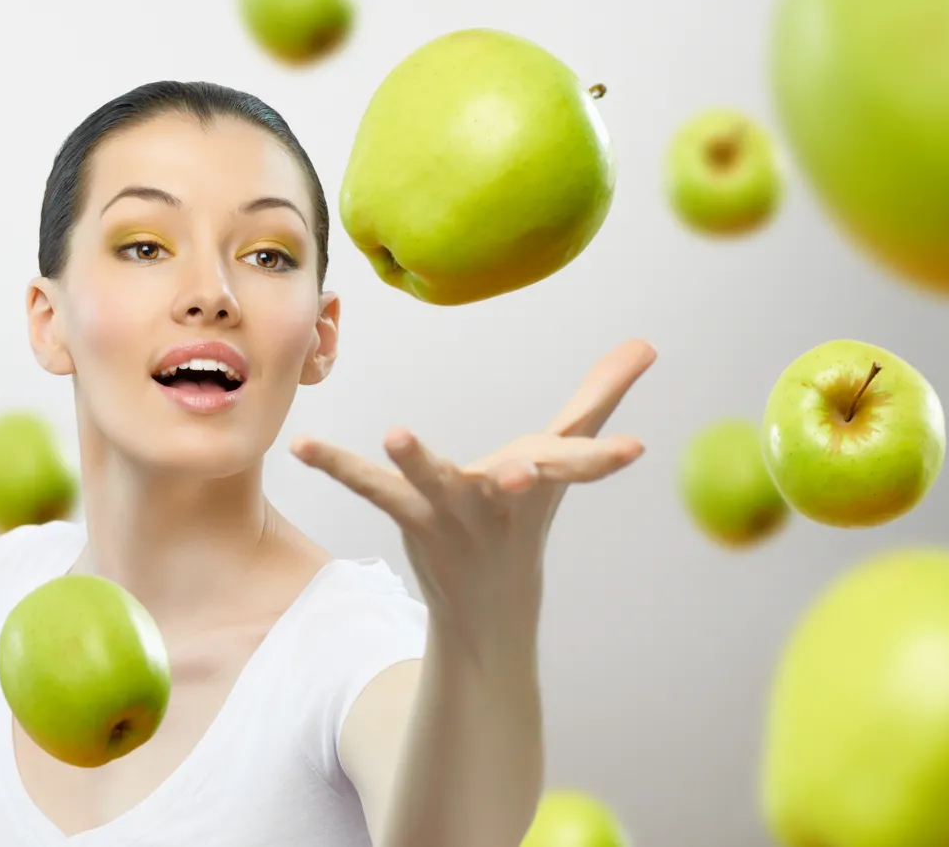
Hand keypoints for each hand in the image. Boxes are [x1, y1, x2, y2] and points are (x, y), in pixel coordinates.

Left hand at [291, 339, 656, 636]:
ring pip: (437, 485)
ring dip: (418, 462)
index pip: (578, 467)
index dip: (603, 459)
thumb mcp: (563, 458)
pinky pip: (375, 490)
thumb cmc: (526, 514)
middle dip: (521, 478)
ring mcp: (456, 514)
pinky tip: (302, 444)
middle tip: (519, 471)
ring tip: (397, 433)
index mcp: (543, 482)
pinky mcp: (413, 518)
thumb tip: (646, 343)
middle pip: (514, 484)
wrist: (488, 605)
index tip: (633, 450)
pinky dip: (338, 465)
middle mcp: (503, 501)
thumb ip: (598, 398)